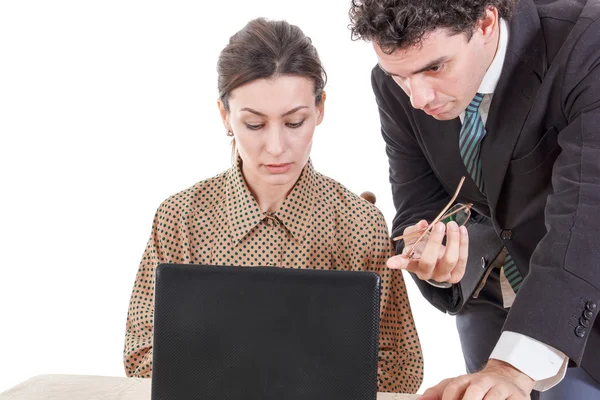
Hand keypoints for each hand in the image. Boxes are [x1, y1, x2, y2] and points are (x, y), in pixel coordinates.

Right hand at [387, 219, 468, 283]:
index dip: (398, 263)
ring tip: (452, 225)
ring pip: (450, 260)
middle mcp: (426, 273)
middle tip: (439, 224)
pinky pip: (462, 259)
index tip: (390, 262)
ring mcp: (441, 276)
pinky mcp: (456, 275)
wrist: (436, 255)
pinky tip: (462, 230)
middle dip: (435, 241)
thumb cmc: (421, 245)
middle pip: (429, 260)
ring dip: (453, 240)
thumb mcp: (414, 235)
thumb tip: (423, 224)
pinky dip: (463, 243)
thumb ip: (416, 229)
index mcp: (412, 264)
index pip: (404, 264)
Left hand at [419, 359, 534, 399]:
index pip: (452, 388)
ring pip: (493, 398)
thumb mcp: (457, 385)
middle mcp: (483, 381)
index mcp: (466, 379)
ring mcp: (501, 388)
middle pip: (474, 391)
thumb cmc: (477, 386)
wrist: (507, 376)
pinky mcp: (518, 397)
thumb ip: (437, 392)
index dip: (447, 399)